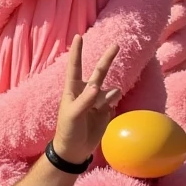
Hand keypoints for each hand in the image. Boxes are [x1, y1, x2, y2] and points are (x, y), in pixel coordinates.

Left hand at [52, 36, 121, 163]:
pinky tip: (104, 113)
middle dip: (108, 58)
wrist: (76, 149)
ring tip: (97, 110)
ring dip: (108, 97)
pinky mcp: (106, 108)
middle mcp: (86, 91)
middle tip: (116, 45)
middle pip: (99, 71)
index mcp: (73, 90)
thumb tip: (97, 87)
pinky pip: (114, 99)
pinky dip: (112, 104)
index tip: (78, 36)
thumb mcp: (73, 116)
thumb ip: (84, 101)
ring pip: (110, 89)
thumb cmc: (68, 130)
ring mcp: (97, 100)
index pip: (75, 67)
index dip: (77, 52)